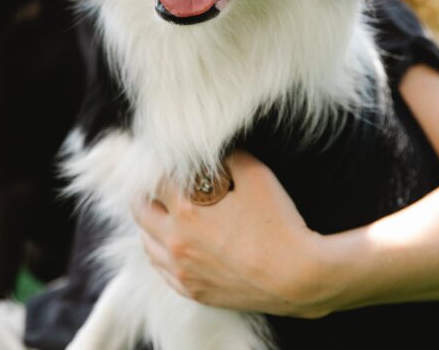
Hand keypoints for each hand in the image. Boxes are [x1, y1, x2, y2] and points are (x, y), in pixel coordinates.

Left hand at [133, 151, 332, 317]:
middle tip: (156, 184)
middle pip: (140, 210)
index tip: (164, 160)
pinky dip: (161, 252)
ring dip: (150, 223)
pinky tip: (174, 243)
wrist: (298, 277)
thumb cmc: (279, 224)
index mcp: (186, 210)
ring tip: (163, 212)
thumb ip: (227, 157)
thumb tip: (211, 149)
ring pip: (146, 243)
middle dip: (145, 192)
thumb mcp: (256, 175)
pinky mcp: (192, 291)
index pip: (153, 179)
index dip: (157, 165)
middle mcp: (175, 241)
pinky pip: (161, 269)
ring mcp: (182, 270)